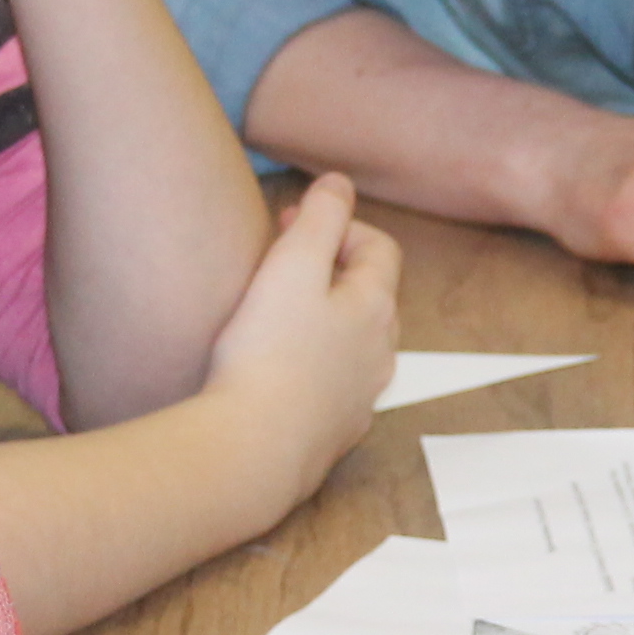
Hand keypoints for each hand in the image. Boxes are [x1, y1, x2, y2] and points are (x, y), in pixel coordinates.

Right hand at [197, 174, 400, 503]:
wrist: (253, 450)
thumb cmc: (267, 354)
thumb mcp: (291, 266)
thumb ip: (320, 217)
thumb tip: (338, 184)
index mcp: (376, 308)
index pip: (379, 248)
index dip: (339, 225)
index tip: (290, 224)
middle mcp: (381, 353)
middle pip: (369, 296)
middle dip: (330, 270)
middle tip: (279, 263)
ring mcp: (361, 396)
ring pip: (354, 342)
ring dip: (324, 319)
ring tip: (276, 314)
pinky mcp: (335, 430)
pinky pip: (334, 384)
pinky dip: (314, 364)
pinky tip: (276, 368)